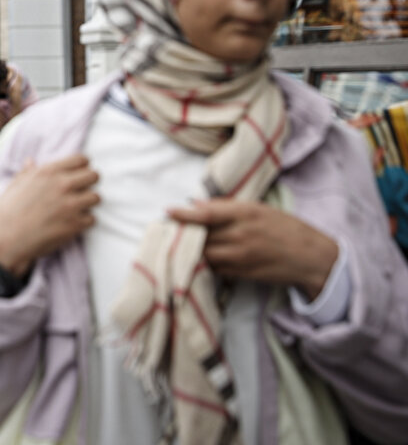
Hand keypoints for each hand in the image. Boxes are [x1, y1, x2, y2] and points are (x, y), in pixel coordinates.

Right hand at [0, 155, 98, 276]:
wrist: (5, 240)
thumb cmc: (6, 212)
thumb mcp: (14, 186)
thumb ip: (27, 173)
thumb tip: (30, 162)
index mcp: (48, 171)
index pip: (81, 159)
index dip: (81, 167)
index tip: (77, 174)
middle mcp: (62, 185)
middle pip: (94, 176)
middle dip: (88, 183)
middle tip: (79, 192)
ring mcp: (71, 205)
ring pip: (96, 197)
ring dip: (88, 203)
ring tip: (77, 209)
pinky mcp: (75, 225)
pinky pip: (92, 219)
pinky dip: (84, 222)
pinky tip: (72, 223)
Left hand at [168, 199, 338, 299]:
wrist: (311, 257)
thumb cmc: (284, 227)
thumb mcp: (258, 209)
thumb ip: (226, 207)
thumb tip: (195, 204)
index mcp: (245, 214)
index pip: (207, 214)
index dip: (185, 214)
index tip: (168, 212)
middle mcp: (241, 236)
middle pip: (201, 237)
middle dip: (184, 234)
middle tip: (170, 230)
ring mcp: (241, 257)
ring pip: (205, 255)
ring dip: (192, 251)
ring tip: (183, 245)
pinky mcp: (242, 274)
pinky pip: (215, 269)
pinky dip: (206, 263)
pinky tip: (203, 258)